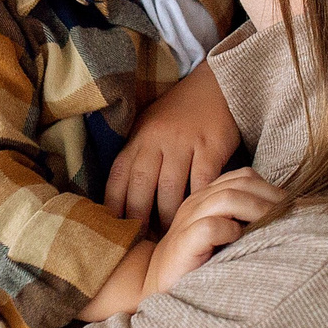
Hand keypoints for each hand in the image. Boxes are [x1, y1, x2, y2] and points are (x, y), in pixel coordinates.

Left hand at [105, 60, 239, 225]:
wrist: (215, 83)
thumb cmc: (179, 112)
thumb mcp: (149, 126)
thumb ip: (136, 155)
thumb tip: (119, 196)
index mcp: (138, 139)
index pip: (117, 177)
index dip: (112, 207)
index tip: (113, 232)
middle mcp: (157, 140)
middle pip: (141, 186)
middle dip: (138, 219)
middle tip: (141, 244)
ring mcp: (184, 142)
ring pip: (171, 189)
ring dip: (169, 217)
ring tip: (169, 238)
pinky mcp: (211, 145)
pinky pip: (202, 180)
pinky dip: (199, 201)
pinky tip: (199, 218)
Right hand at [142, 167, 282, 298]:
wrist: (156, 284)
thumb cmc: (199, 262)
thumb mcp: (224, 234)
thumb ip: (243, 220)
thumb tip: (285, 216)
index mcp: (207, 196)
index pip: (243, 176)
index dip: (270, 188)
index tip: (290, 207)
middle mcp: (197, 203)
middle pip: (240, 183)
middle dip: (271, 197)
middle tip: (292, 215)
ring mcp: (187, 221)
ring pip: (227, 198)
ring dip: (257, 210)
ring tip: (274, 226)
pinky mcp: (183, 243)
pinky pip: (211, 227)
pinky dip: (231, 231)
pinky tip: (240, 241)